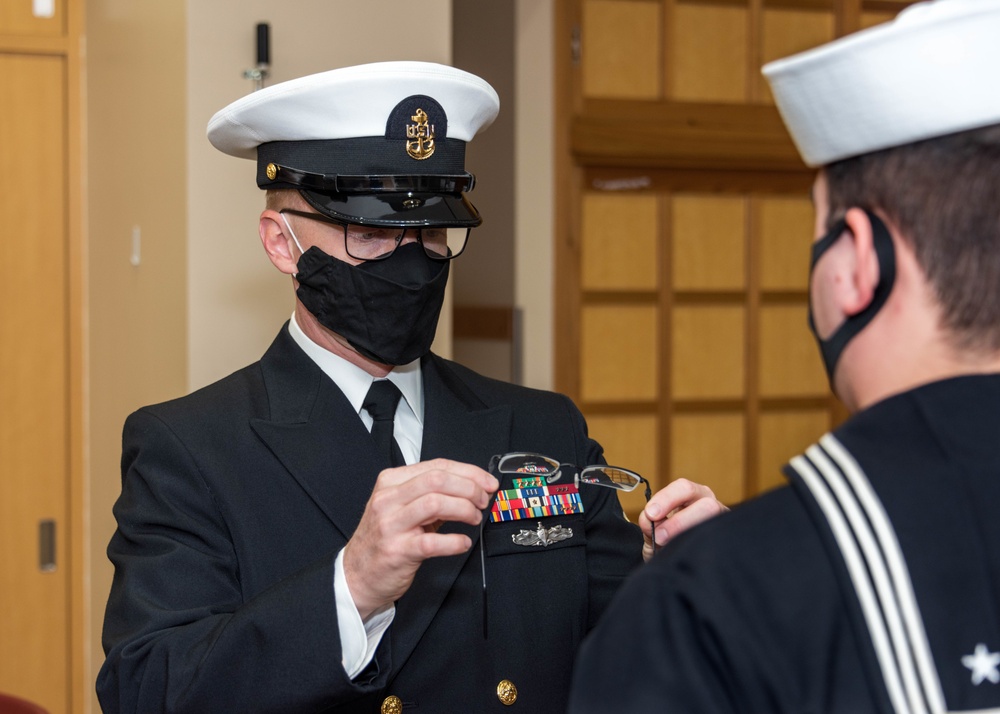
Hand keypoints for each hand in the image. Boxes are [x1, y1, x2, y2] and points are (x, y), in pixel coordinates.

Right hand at [342, 458, 498, 619]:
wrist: (357, 574)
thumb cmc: (383, 539)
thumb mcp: (400, 507)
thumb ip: (429, 494)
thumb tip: (471, 487)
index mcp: (391, 482)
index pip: (436, 466)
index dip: (469, 472)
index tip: (486, 482)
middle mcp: (389, 500)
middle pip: (437, 480)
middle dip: (469, 488)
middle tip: (483, 500)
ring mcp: (391, 525)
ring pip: (435, 503)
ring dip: (464, 509)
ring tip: (474, 518)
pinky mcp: (398, 551)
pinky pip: (432, 542)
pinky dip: (454, 541)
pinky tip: (462, 542)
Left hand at [639, 478, 727, 561]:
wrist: (679, 560)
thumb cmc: (668, 540)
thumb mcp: (655, 531)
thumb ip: (649, 523)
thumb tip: (648, 519)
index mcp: (692, 495)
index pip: (683, 488)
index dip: (666, 498)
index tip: (650, 513)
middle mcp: (710, 504)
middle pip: (706, 505)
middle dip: (680, 521)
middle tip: (659, 536)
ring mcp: (722, 522)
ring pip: (715, 524)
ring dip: (689, 535)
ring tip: (669, 547)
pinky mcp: (726, 540)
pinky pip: (718, 543)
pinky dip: (700, 549)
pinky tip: (686, 554)